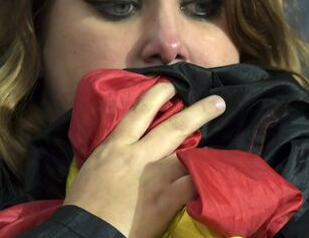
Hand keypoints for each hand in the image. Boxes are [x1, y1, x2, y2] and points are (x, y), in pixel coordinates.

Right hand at [63, 83, 225, 237]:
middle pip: (173, 127)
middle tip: (217, 101)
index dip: (157, 95)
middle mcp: (138, 155)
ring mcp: (155, 176)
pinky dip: (205, 178)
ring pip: (188, 154)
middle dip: (198, 112)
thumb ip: (112, 153)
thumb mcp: (92, 168)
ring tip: (226, 142)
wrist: (84, 233)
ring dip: (207, 148)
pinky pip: (192, 183)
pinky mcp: (165, 199)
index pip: (139, 111)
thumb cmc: (83, 204)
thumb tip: (124, 145)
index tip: (170, 86)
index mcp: (115, 146)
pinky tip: (217, 175)